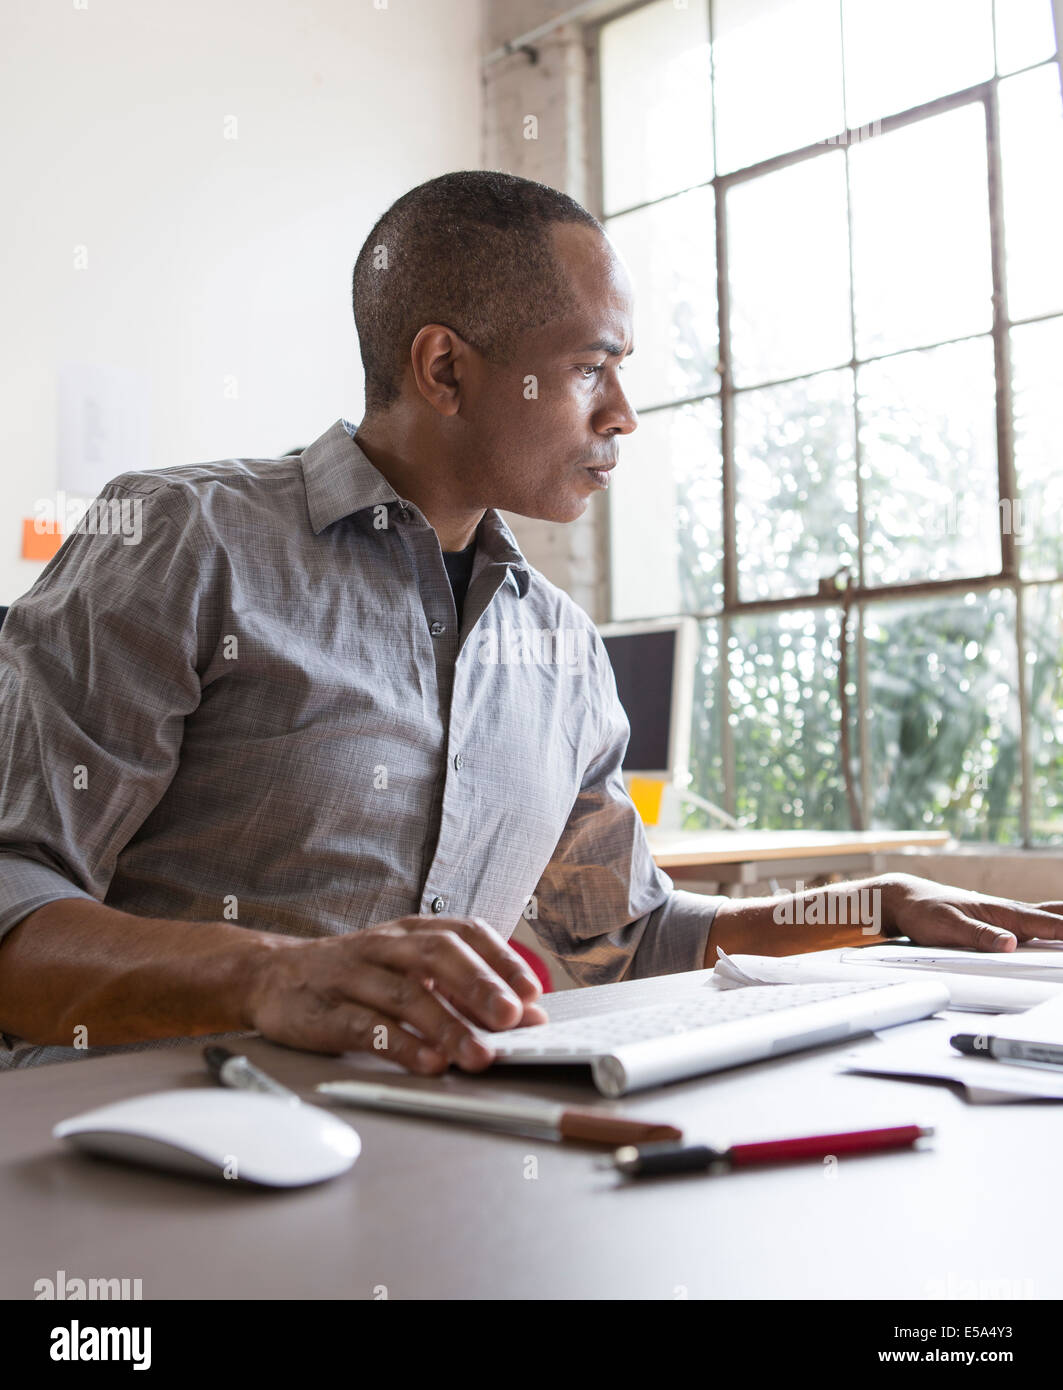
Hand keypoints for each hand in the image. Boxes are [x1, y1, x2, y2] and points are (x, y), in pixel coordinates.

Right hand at [245, 915, 547, 1075]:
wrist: (271, 976)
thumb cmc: (355, 974)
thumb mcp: (407, 968)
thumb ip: (462, 989)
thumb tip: (526, 1015)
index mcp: (411, 931)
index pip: (464, 933)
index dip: (500, 960)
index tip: (531, 992)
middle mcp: (384, 946)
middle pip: (437, 955)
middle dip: (479, 985)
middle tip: (512, 1018)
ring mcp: (353, 976)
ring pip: (405, 995)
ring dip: (447, 1025)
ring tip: (478, 1055)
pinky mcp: (325, 1011)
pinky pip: (365, 1027)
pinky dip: (400, 1046)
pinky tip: (427, 1064)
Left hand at [885, 874, 1062, 951]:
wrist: (905, 899)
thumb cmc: (924, 911)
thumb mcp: (946, 927)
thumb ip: (977, 936)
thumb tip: (1008, 944)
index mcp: (1002, 913)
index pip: (1047, 925)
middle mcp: (1009, 912)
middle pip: (1055, 917)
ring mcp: (1006, 915)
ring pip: (1048, 916)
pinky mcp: (999, 921)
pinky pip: (1035, 922)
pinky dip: (1054, 923)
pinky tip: (1059, 927)